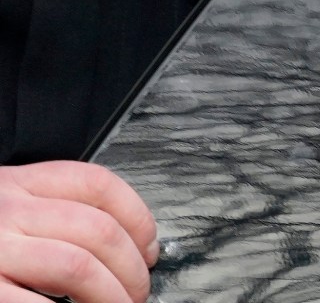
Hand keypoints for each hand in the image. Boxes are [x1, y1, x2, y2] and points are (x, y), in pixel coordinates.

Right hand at [0, 161, 156, 302]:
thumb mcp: (2, 209)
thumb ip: (47, 215)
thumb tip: (113, 248)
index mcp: (16, 184)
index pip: (97, 184)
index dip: (138, 218)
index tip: (149, 249)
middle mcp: (7, 210)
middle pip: (98, 229)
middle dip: (131, 268)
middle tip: (137, 293)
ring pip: (78, 266)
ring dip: (111, 295)